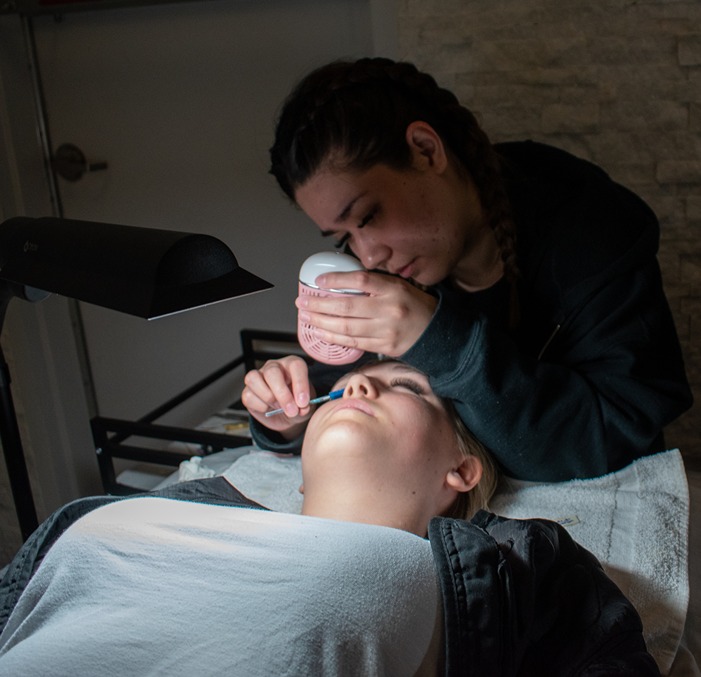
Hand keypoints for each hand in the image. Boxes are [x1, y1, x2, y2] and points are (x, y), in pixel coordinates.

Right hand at [242, 355, 315, 438]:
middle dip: (282, 394)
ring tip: (278, 408)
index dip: (300, 383)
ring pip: (254, 379)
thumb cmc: (297, 404)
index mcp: (292, 365)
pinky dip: (260, 406)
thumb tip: (301, 407)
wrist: (286, 416)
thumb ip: (305, 405)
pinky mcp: (248, 390)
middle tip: (291, 410)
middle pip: (272, 372)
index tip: (303, 402)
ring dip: (268, 397)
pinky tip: (268, 409)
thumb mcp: (306, 404)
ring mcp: (258, 377)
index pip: (296, 365)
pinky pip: (248, 395)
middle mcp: (274, 367)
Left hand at [295, 271, 436, 356]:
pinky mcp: (385, 347)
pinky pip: (354, 343)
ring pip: (346, 328)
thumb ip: (372, 284)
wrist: (436, 331)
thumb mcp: (397, 285)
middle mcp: (389, 309)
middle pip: (347, 307)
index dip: (336, 280)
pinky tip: (322, 333)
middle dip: (319, 305)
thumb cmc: (413, 305)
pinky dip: (335, 338)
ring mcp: (387, 330)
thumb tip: (339, 282)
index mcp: (393, 289)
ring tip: (307, 318)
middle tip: (302, 303)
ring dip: (322, 323)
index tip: (318, 281)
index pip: (360, 281)